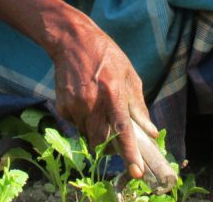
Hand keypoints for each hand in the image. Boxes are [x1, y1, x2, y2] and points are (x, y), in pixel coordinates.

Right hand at [51, 20, 157, 178]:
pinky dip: (83, 121)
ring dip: (96, 131)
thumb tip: (149, 131)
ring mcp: (75, 105)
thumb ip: (138, 105)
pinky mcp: (63, 106)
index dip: (129, 153)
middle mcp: (92, 102)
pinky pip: (75, 125)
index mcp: (113, 92)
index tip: (136, 171)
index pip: (123, 129)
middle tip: (116, 138)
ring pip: (88, 135)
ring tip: (99, 109)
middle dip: (111, 145)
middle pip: (102, 140)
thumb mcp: (129, 74)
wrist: (72, 41)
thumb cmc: (106, 55)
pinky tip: (86, 102)